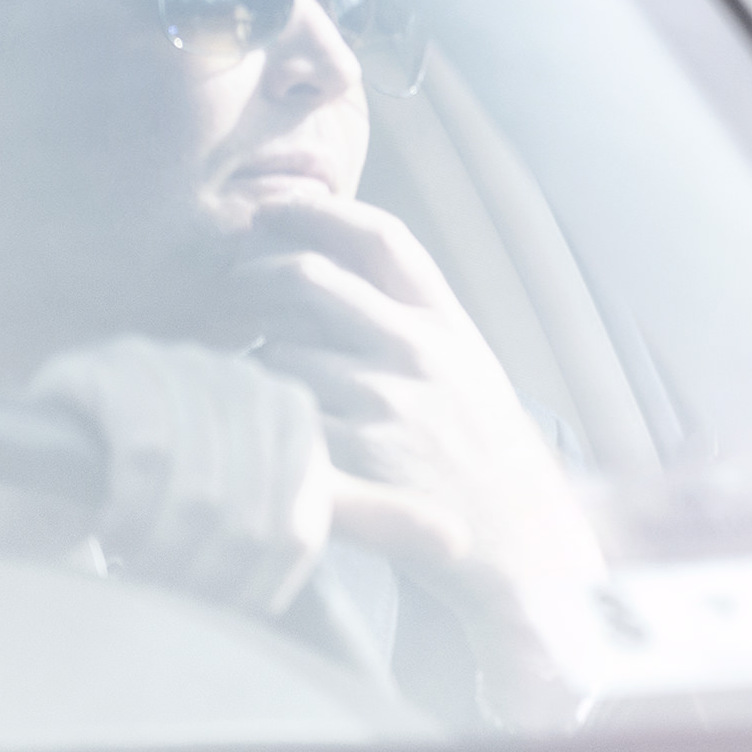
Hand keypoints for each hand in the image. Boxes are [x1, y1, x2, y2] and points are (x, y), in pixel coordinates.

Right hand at [28, 335, 331, 614]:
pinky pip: (145, 451)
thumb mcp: (263, 513)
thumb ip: (346, 520)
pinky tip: (109, 530)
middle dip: (210, 573)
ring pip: (203, 484)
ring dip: (165, 551)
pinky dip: (130, 510)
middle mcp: (237, 373)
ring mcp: (171, 363)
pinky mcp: (109, 370)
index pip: (302, 513)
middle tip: (174, 601)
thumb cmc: (158, 509)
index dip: (261, 577)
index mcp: (287, 406)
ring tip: (139, 570)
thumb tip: (454, 539)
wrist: (42, 491)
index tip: (223, 611)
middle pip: (253, 505)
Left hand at [235, 187, 603, 719]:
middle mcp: (416, 351)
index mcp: (449, 324)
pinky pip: (277, 413)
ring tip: (253, 374)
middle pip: (310, 277)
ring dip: (254, 356)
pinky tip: (257, 427)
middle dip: (255, 274)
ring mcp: (381, 402)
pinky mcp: (349, 458)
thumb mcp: (471, 370)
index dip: (320, 210)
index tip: (275, 206)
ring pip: (279, 349)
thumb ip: (419, 320)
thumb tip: (343, 267)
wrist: (518, 545)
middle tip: (232, 285)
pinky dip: (259, 413)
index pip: (381, 238)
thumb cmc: (486, 458)